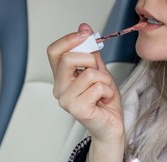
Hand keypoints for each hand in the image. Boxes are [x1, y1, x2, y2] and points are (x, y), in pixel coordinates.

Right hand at [47, 23, 124, 142]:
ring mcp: (66, 100)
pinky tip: (104, 100)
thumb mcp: (99, 71)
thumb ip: (91, 53)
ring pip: (89, 73)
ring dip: (104, 80)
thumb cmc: (104, 102)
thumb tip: (84, 29)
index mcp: (61, 78)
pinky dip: (107, 91)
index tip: (86, 35)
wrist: (112, 126)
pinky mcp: (77, 109)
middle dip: (91, 60)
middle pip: (68, 58)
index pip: (54, 51)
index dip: (69, 40)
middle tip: (99, 73)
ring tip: (104, 91)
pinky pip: (97, 87)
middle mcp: (59, 89)